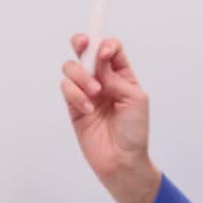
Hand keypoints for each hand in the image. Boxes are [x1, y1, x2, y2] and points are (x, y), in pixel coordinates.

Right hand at [60, 35, 159, 202]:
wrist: (122, 160)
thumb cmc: (134, 131)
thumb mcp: (136, 99)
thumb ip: (117, 77)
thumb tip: (99, 61)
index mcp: (122, 75)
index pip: (110, 49)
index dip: (105, 44)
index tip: (104, 52)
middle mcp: (103, 79)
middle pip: (86, 50)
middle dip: (81, 42)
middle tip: (83, 46)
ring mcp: (86, 91)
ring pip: (72, 67)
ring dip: (82, 76)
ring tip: (94, 94)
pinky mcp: (73, 105)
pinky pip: (66, 88)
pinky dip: (76, 95)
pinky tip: (88, 109)